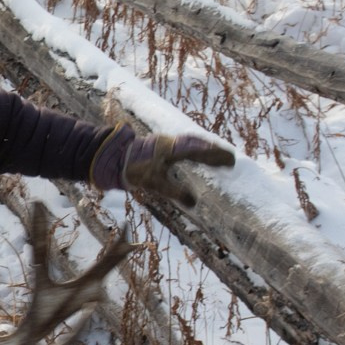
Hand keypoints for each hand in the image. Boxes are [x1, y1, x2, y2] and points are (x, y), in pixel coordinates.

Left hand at [89, 127, 233, 207]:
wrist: (113, 158)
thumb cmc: (134, 170)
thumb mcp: (155, 184)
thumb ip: (175, 192)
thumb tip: (194, 202)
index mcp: (173, 148)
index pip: (201, 151)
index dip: (217, 156)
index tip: (231, 161)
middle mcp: (171, 142)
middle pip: (199, 145)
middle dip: (214, 152)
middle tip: (229, 159)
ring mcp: (165, 142)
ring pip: (191, 144)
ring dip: (204, 150)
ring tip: (216, 157)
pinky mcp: (159, 145)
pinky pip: (183, 146)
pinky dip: (193, 150)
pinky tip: (194, 157)